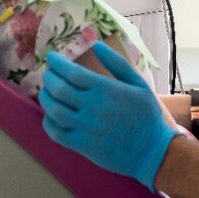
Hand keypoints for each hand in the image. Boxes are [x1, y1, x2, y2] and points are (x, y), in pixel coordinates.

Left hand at [39, 42, 182, 190]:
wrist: (153, 152)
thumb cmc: (147, 115)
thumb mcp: (138, 83)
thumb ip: (117, 63)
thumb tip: (97, 45)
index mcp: (105, 89)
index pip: (72, 72)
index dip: (57, 63)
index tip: (51, 57)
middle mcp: (92, 107)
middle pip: (59, 88)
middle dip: (49, 77)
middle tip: (48, 73)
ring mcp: (86, 128)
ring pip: (54, 110)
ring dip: (45, 98)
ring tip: (46, 91)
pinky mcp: (83, 146)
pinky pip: (57, 133)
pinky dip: (48, 122)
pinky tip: (50, 115)